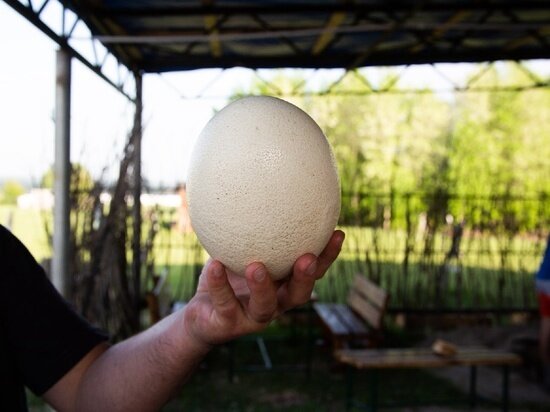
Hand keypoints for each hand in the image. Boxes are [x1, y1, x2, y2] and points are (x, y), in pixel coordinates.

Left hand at [183, 230, 344, 347]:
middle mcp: (274, 303)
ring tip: (255, 266)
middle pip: (298, 295)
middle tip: (308, 258)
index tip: (338, 232)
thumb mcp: (237, 248)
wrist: (197, 314)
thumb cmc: (225, 274)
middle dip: (305, 278)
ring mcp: (251, 317)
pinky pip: (224, 304)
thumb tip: (258, 184)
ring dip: (262, 287)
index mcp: (283, 284)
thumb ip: (251, 227)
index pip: (313, 272)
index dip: (328, 256)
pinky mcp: (227, 326)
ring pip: (265, 307)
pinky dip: (220, 285)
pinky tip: (215, 265)